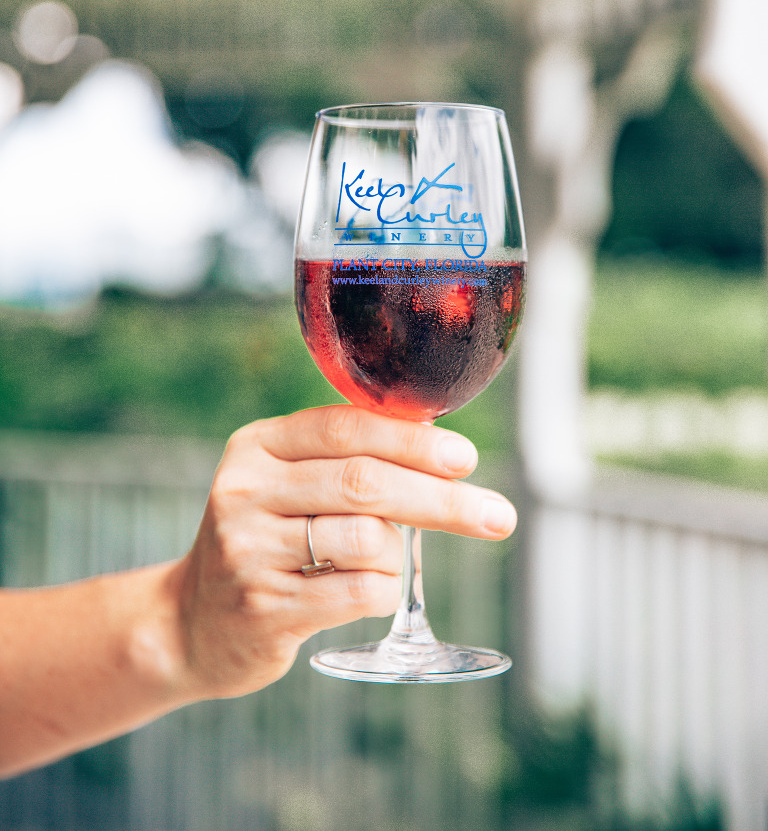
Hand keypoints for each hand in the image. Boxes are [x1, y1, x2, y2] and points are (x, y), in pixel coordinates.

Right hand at [174, 405, 516, 699]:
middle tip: (497, 515)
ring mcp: (248, 551)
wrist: (193, 623)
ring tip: (384, 559)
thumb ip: (346, 457)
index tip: (466, 459)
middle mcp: (245, 491)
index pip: (345, 427)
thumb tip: (441, 442)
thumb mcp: (286, 483)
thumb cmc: (267, 540)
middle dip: (441, 499)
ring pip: (367, 539)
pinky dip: (384, 589)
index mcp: (257, 446)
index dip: (413, 441)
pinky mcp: (264, 608)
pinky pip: (360, 592)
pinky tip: (367, 588)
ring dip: (399, 552)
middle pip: (365, 482)